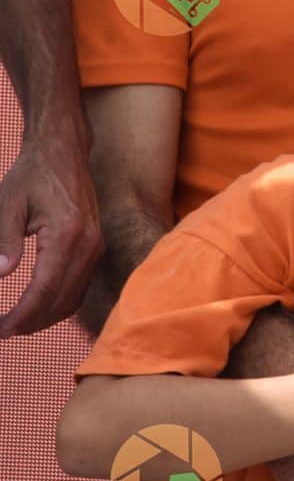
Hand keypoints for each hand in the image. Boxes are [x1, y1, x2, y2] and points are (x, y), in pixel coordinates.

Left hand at [0, 131, 101, 336]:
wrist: (63, 150)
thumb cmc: (32, 173)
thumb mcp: (9, 203)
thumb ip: (4, 239)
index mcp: (67, 233)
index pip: (45, 289)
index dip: (22, 316)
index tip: (0, 329)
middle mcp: (89, 244)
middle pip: (62, 301)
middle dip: (31, 323)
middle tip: (2, 330)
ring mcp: (96, 247)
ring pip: (73, 299)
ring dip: (45, 317)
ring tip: (16, 323)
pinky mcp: (96, 247)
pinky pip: (80, 287)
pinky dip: (58, 304)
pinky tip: (37, 306)